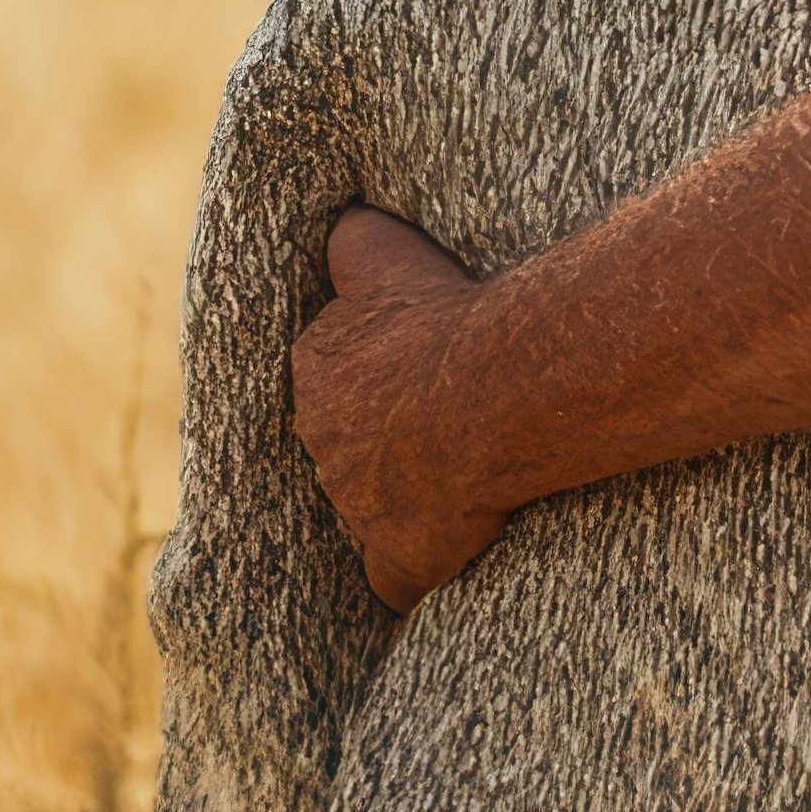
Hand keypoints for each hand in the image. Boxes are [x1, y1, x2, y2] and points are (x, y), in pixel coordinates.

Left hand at [290, 207, 511, 610]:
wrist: (495, 387)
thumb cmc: (445, 314)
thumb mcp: (382, 248)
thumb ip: (348, 240)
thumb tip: (337, 232)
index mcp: (315, 371)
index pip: (328, 377)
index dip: (375, 378)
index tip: (413, 373)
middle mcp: (323, 442)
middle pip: (345, 444)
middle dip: (381, 439)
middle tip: (441, 424)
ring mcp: (357, 507)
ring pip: (368, 505)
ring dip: (402, 498)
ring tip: (456, 477)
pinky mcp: (399, 557)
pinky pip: (393, 579)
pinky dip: (409, 575)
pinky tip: (433, 567)